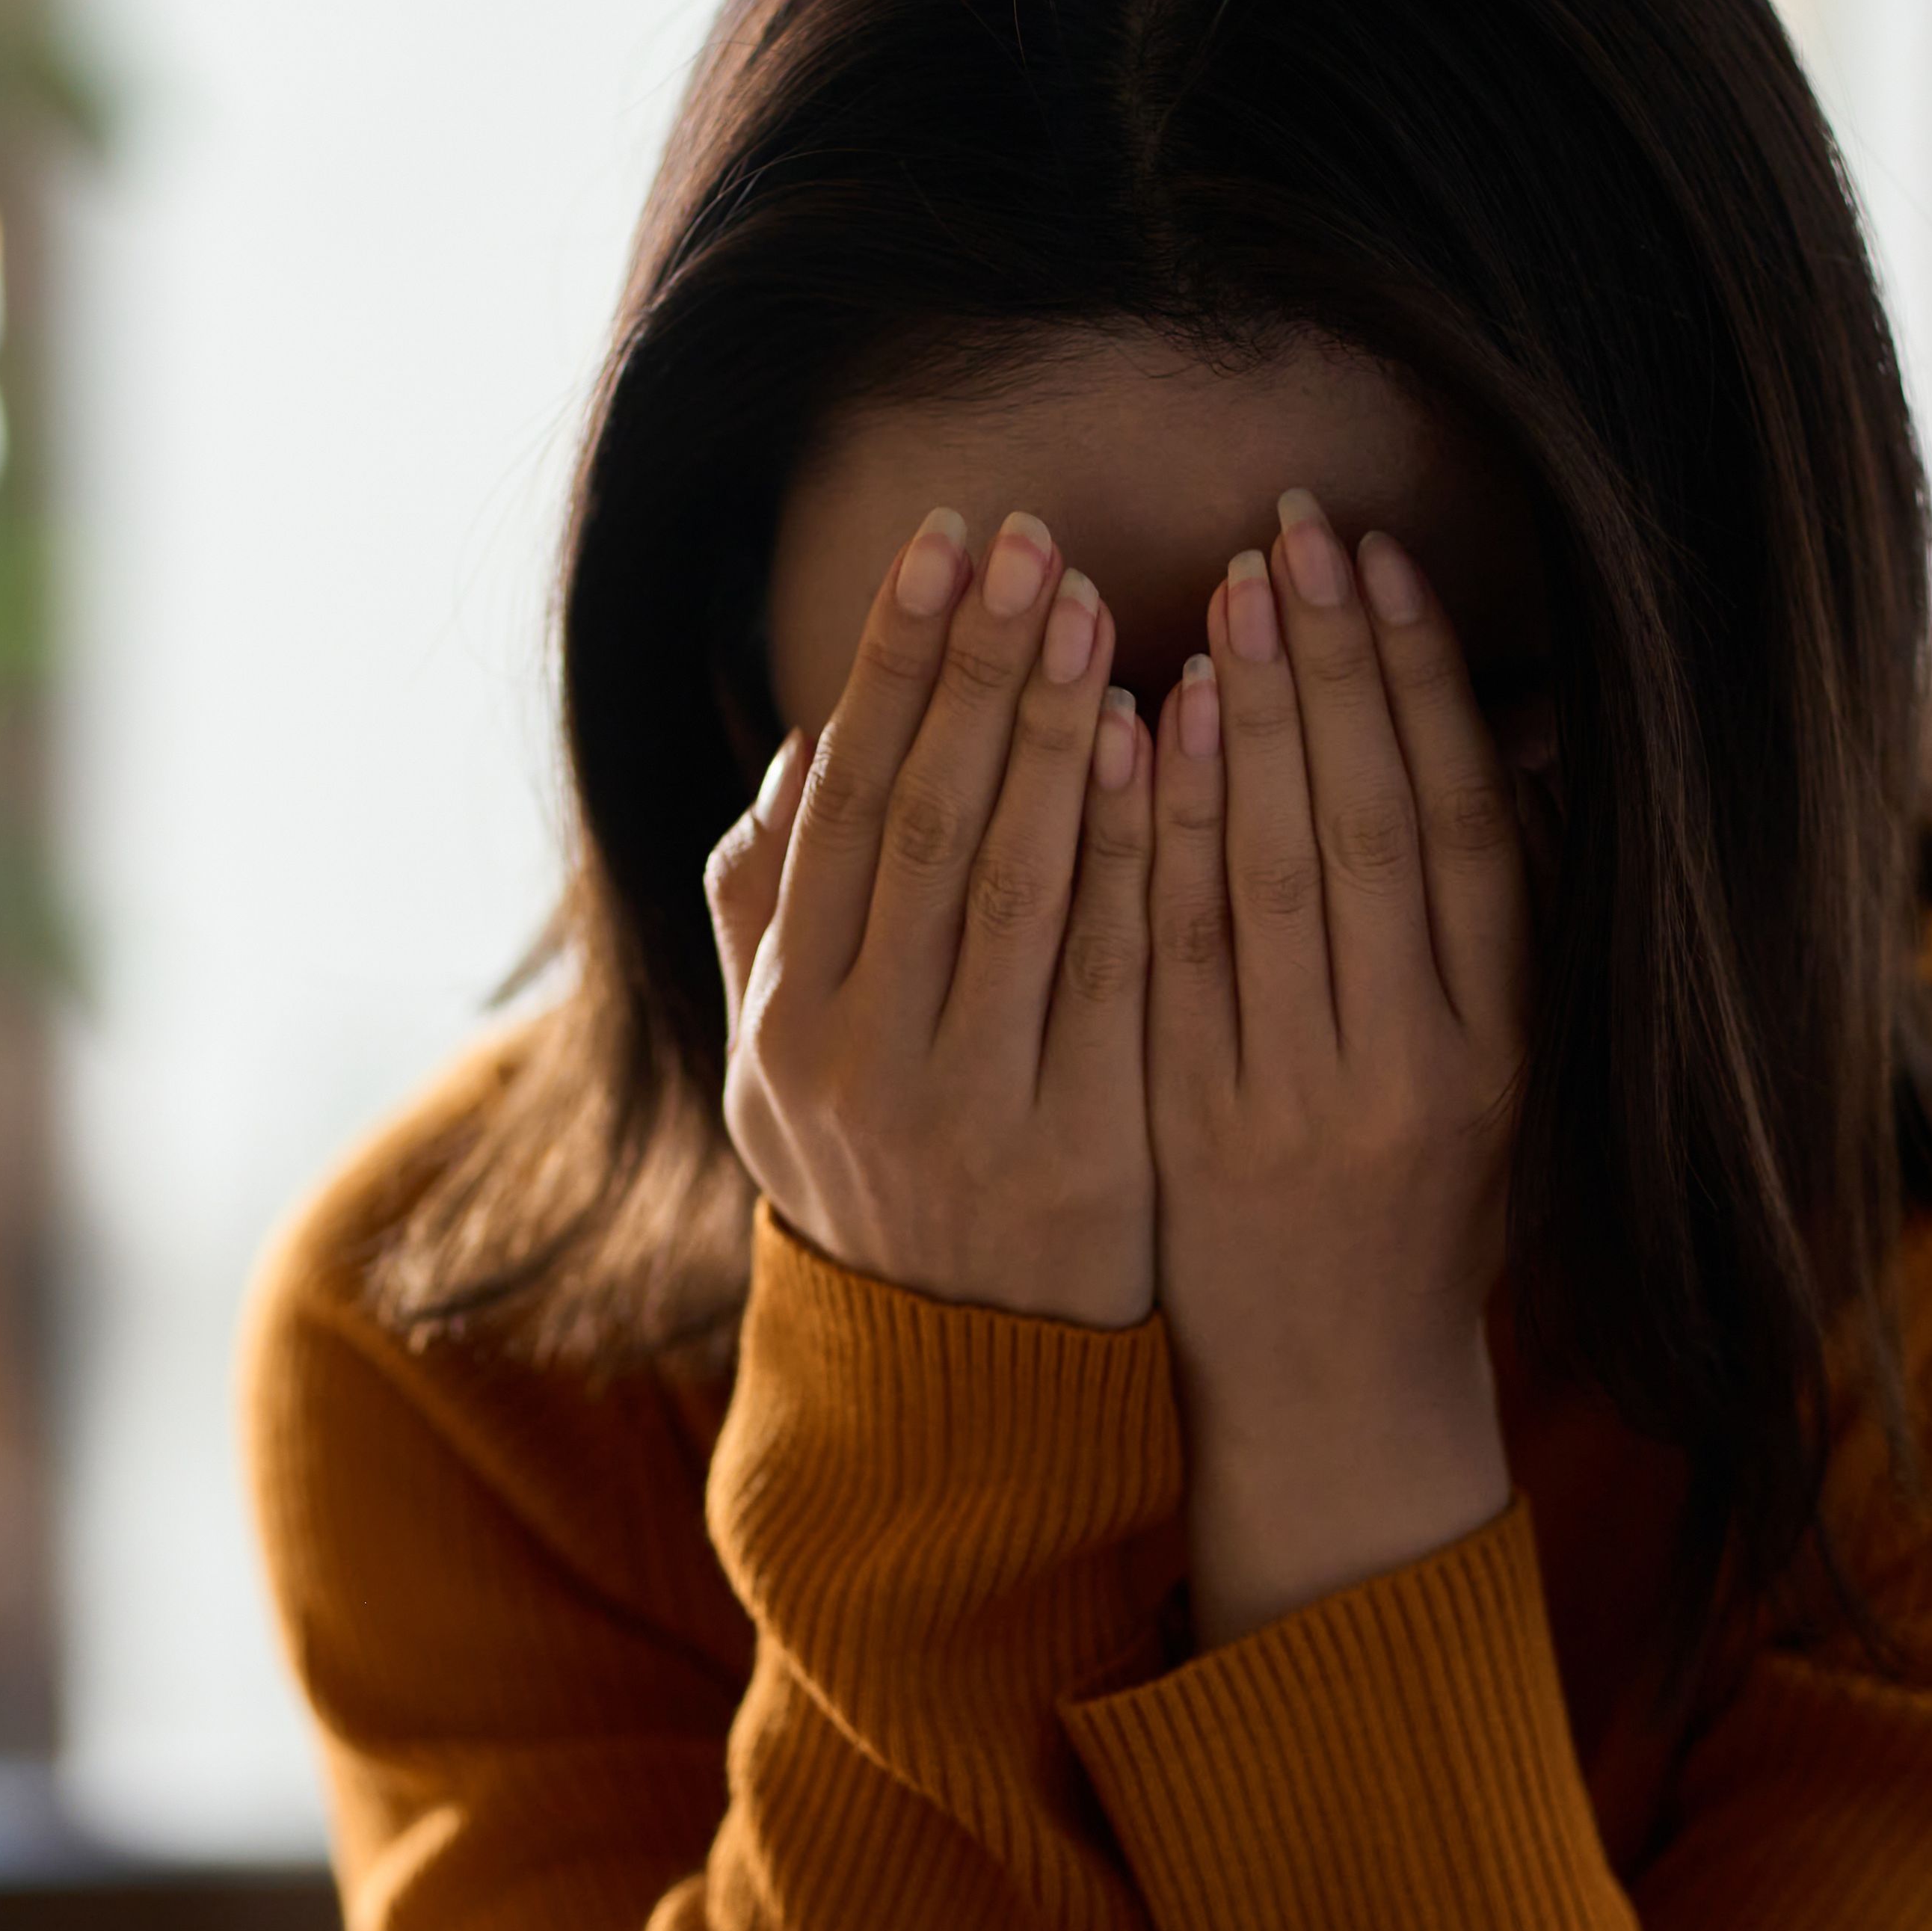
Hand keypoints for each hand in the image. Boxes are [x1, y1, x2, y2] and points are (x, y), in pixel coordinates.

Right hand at [709, 506, 1160, 1328]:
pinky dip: (1126, 848)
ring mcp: (964, 1106)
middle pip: (919, 817)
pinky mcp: (1078, 1150)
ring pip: (1010, 879)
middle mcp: (855, 1055)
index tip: (944, 545)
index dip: (891, 663)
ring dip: (1053, 730)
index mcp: (784, 1016)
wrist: (961, 1389)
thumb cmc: (883, 1187)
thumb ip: (768, 915)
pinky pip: (1107, 967)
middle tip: (1032, 541)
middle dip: (975, 666)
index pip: (839, 799)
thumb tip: (796, 751)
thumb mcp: (782, 1071)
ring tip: (1097, 609)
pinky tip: (1163, 746)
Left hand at [1147, 493, 1532, 1644]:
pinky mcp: (1193, 1129)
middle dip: (1332, 667)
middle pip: (1368, 828)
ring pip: (1272, 877)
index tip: (1382, 568)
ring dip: (1252, 723)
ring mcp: (1295, 1101)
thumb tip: (1517, 734)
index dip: (1424, 686)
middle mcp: (1409, 1067)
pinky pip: (1175, 956)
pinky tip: (1153, 724)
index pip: (1461, 827)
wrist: (1338, 1388)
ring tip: (1229, 593)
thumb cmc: (1429, 1202)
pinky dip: (1167, 831)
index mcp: (1500, 1042)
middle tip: (1292, 532)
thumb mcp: (1509, 1073)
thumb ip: (1509, 918)